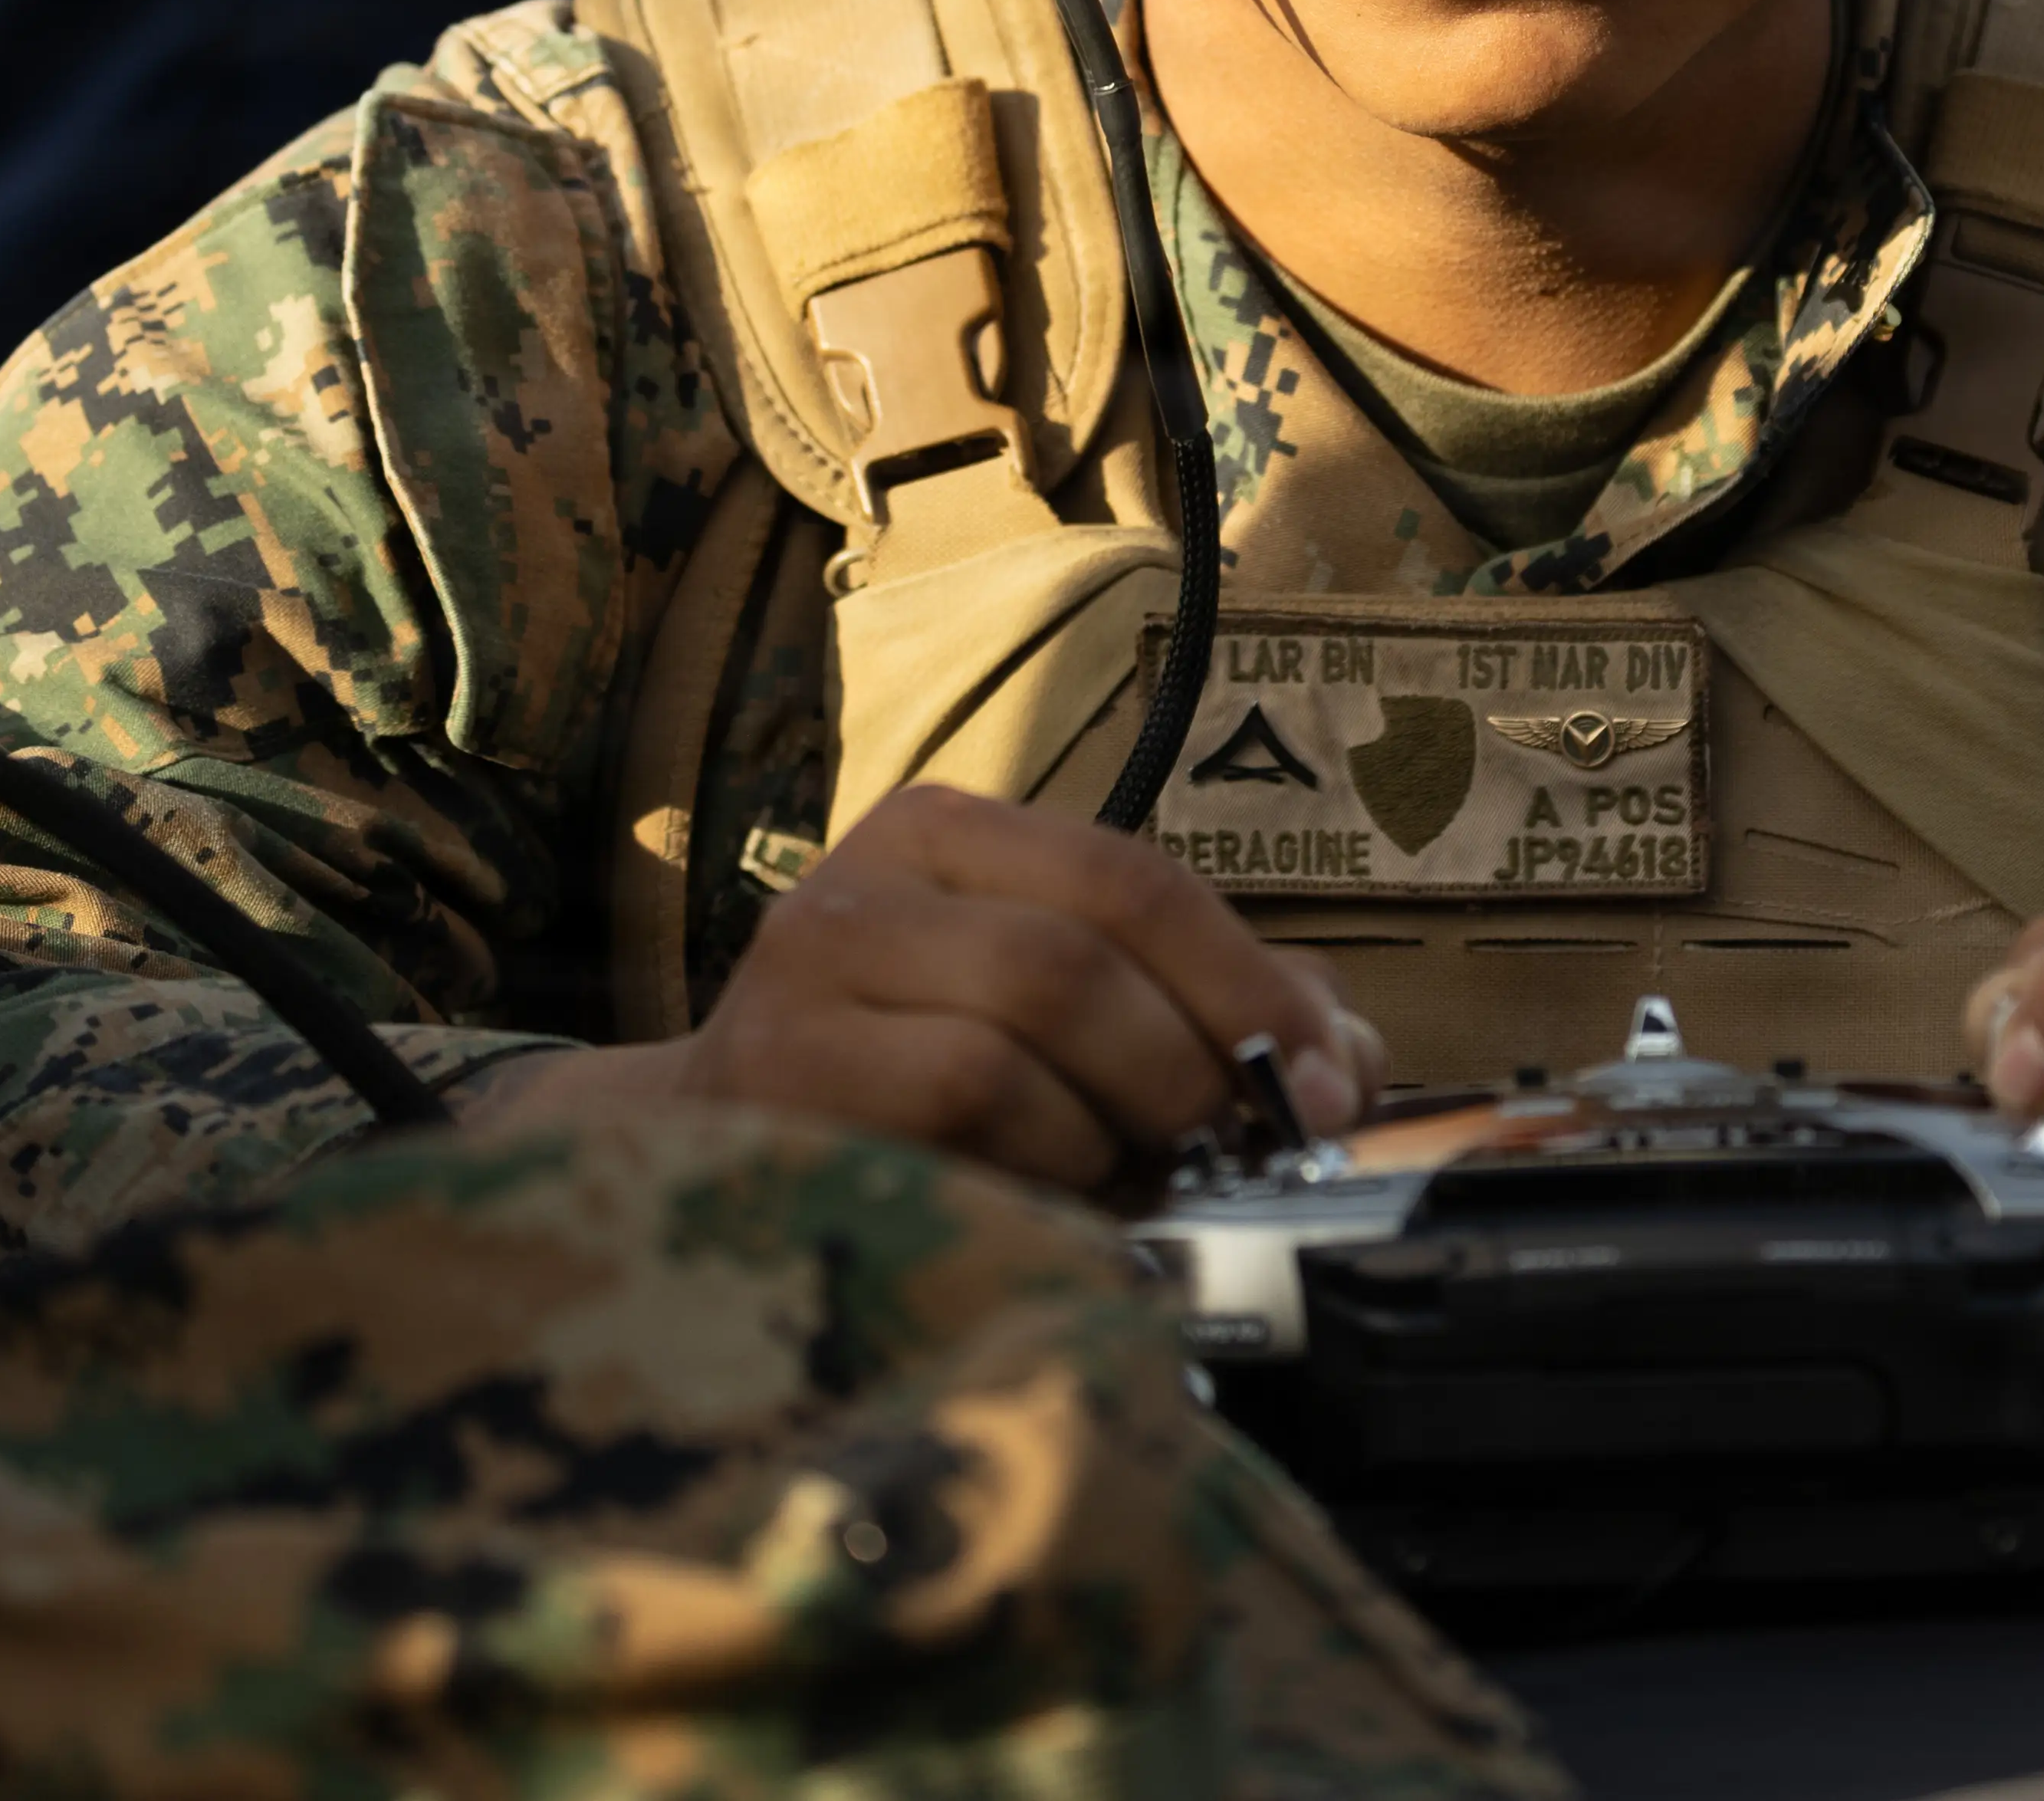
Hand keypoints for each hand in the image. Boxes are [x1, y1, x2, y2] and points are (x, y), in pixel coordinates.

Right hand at [457, 787, 1384, 1201]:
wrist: (691, 1168)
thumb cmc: (901, 1092)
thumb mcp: (1047, 1024)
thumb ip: (1201, 1023)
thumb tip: (1353, 1063)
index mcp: (944, 836)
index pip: (1135, 878)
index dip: (1252, 987)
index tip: (1325, 1087)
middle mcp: (861, 884)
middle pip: (1083, 955)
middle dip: (1187, 1069)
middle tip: (1221, 1153)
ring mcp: (801, 981)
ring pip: (1020, 1038)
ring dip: (1105, 1136)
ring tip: (1111, 1185)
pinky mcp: (772, 1086)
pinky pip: (954, 1116)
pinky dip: (1033, 1174)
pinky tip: (1036, 1207)